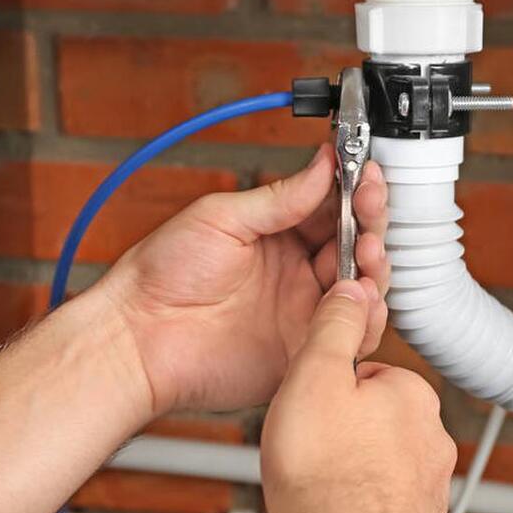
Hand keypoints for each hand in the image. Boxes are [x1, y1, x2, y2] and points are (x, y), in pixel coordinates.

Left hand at [93, 144, 389, 414]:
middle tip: (370, 206)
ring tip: (368, 249)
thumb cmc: (162, 275)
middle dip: (371, 221)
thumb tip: (324, 163)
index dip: (356, 190)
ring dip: (374, 265)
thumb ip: (280, 197)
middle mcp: (298, 272)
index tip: (367, 173)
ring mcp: (304, 311)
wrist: (138, 338)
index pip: (333, 208)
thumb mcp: (221, 217)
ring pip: (362, 287)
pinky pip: (350, 335)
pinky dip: (366, 316)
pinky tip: (363, 296)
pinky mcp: (304, 349)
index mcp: (279, 235)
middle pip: (356, 244)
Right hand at [262, 280, 456, 512]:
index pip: (370, 374)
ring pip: (384, 458)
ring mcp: (430, 481)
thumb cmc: (322, 472)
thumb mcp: (314, 374)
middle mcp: (433, 434)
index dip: (332, 388)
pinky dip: (364, 500)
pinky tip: (338, 506)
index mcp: (412, 392)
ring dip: (356, 464)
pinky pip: (387, 498)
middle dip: (346, 427)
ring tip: (322, 478)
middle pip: (378, 416)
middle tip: (312, 444)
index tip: (312, 405)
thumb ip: (334, 326)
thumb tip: (351, 289)